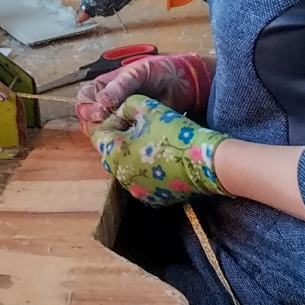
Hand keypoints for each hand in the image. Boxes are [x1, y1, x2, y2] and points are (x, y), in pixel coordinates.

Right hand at [75, 52, 211, 130]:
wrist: (187, 85)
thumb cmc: (160, 72)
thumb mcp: (138, 73)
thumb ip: (120, 85)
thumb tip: (101, 102)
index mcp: (105, 86)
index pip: (84, 99)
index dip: (88, 107)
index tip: (101, 112)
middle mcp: (109, 104)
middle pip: (89, 119)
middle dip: (95, 124)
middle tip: (111, 124)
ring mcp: (121, 119)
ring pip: (103, 132)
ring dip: (108, 135)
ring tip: (122, 132)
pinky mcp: (134, 132)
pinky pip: (120, 141)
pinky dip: (121, 142)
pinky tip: (130, 140)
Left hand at [90, 95, 228, 207]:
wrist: (205, 161)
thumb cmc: (175, 132)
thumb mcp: (148, 108)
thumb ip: (127, 105)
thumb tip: (120, 111)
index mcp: (114, 153)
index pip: (100, 134)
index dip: (113, 121)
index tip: (129, 115)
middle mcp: (119, 176)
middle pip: (112, 153)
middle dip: (122, 139)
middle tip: (142, 127)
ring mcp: (135, 191)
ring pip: (126, 168)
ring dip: (134, 156)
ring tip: (154, 144)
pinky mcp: (152, 199)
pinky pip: (142, 182)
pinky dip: (147, 172)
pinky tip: (163, 161)